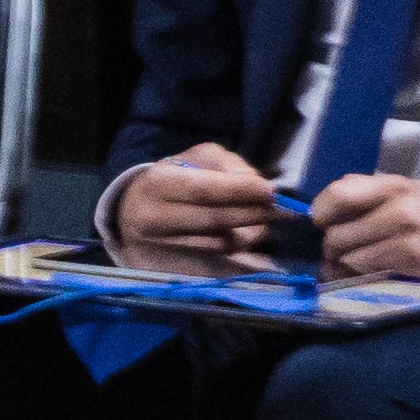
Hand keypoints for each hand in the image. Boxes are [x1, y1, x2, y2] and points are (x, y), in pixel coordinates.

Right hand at [103, 147, 283, 269]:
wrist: (134, 213)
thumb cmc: (172, 178)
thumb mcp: (193, 158)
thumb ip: (225, 166)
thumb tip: (255, 184)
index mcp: (158, 184)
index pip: (203, 189)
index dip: (239, 191)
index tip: (271, 190)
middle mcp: (157, 218)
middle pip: (213, 219)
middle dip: (253, 213)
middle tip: (285, 207)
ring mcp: (166, 245)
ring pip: (220, 241)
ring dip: (253, 229)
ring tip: (273, 216)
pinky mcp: (178, 262)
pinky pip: (219, 254)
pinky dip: (242, 242)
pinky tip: (256, 230)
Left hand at [306, 172, 419, 286]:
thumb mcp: (409, 190)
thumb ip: (370, 190)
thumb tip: (328, 200)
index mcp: (396, 188)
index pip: (338, 195)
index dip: (320, 212)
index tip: (323, 222)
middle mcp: (400, 212)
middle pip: (335, 236)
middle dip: (333, 247)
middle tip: (344, 249)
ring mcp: (406, 244)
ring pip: (347, 261)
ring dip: (346, 267)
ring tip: (360, 263)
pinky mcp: (410, 272)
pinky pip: (365, 278)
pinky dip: (361, 279)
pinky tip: (373, 274)